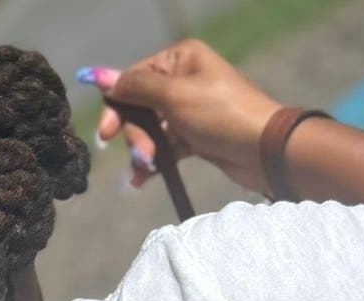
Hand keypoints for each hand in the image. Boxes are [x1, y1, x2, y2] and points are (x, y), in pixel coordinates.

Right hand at [80, 40, 282, 192]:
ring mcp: (190, 110)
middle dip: (136, 134)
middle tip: (140, 156)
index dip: (117, 105)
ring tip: (144, 170)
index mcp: (180, 60)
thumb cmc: (221, 114)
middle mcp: (184, 80)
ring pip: (152, 130)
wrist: (263, 149)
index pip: (134, 78)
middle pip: (141, 107)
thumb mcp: (174, 96)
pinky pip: (166, 146)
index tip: (105, 133)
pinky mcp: (196, 136)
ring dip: (144, 150)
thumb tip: (101, 76)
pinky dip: (155, 160)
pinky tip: (143, 178)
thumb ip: (136, 87)